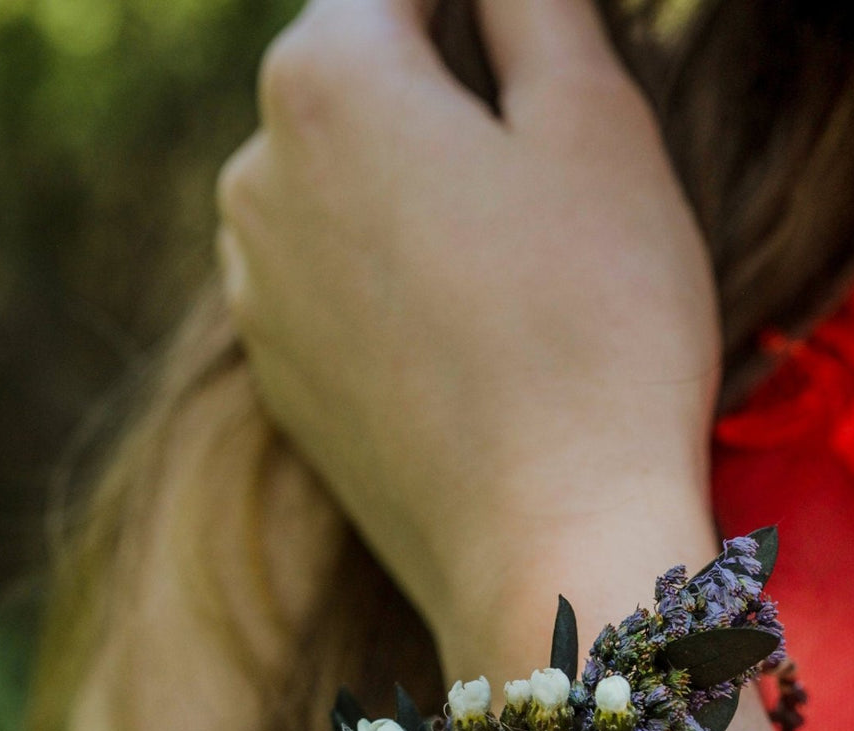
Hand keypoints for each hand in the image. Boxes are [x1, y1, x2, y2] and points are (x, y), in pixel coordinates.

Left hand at [216, 0, 719, 676]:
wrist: (549, 553)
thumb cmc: (597, 335)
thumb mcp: (597, 123)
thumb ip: (533, 3)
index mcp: (324, 81)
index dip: (486, 8)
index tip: (553, 65)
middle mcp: (256, 178)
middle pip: (359, 81)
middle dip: (448, 94)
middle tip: (557, 167)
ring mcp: (260, 293)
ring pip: (343, 187)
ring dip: (418, 190)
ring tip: (523, 265)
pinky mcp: (285, 384)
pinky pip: (337, 287)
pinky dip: (396, 281)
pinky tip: (479, 336)